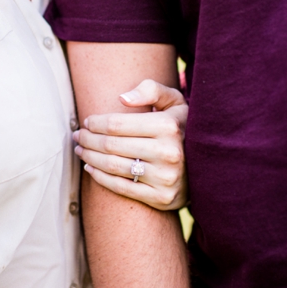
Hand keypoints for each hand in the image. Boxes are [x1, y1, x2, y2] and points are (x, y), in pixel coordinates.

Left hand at [73, 78, 188, 211]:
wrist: (209, 166)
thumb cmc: (183, 128)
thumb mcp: (175, 102)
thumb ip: (151, 90)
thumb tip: (122, 98)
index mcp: (168, 126)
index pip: (117, 124)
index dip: (95, 123)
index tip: (86, 122)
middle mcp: (168, 152)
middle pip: (111, 146)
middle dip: (88, 140)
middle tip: (78, 136)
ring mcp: (166, 178)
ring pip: (112, 166)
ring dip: (89, 158)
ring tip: (80, 150)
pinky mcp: (162, 197)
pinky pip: (121, 187)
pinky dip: (99, 177)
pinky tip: (90, 168)